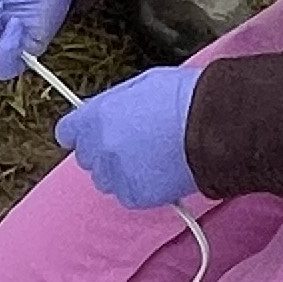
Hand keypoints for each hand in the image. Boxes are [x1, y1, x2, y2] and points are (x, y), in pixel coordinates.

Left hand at [56, 66, 200, 208]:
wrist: (215, 126)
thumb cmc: (187, 99)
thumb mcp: (142, 85)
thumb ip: (115, 105)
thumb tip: (107, 113)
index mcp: (97, 116)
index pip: (67, 132)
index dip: (79, 134)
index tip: (86, 137)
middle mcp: (100, 147)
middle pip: (88, 158)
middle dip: (105, 153)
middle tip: (134, 146)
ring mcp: (116, 173)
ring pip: (107, 180)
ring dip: (122, 173)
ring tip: (153, 159)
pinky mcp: (135, 195)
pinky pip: (129, 196)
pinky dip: (142, 188)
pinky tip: (162, 172)